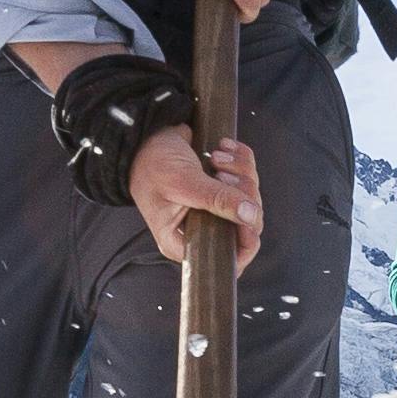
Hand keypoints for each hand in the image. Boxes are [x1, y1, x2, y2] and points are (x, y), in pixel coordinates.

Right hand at [129, 126, 264, 264]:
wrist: (146, 139)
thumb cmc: (152, 165)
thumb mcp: (183, 182)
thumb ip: (216, 200)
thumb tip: (250, 214)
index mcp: (185, 240)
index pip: (227, 258)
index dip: (246, 242)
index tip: (249, 216)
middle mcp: (202, 227)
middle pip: (246, 223)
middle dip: (242, 193)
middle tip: (221, 173)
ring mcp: (215, 207)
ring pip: (250, 197)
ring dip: (240, 171)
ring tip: (216, 158)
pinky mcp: (222, 187)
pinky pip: (247, 175)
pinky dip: (241, 159)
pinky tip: (223, 148)